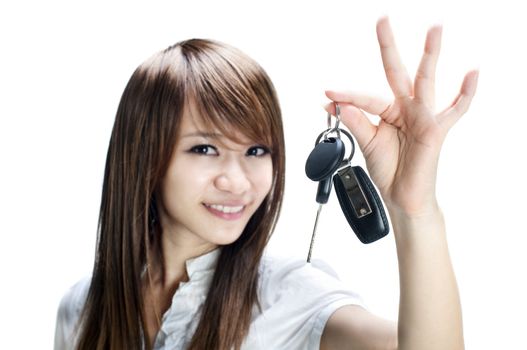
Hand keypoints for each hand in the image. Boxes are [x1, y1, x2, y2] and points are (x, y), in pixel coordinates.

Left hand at [325, 17, 477, 216]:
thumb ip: (355, 122)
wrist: (402, 197)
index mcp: (388, 111)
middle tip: (382, 20)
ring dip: (430, 54)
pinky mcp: (436, 130)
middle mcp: (405, 108)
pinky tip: (472, 74)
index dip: (347, 96)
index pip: (366, 97)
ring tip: (434, 30)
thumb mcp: (367, 143)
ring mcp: (422, 116)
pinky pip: (455, 110)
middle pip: (397, 71)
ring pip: (426, 80)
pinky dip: (466, 93)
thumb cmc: (388, 170)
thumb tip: (334, 104)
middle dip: (389, 46)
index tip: (329, 94)